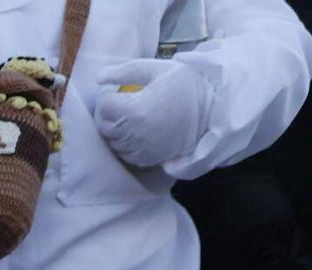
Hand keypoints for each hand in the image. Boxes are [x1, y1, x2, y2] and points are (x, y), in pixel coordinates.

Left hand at [94, 58, 210, 168]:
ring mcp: (140, 149)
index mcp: (134, 110)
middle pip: (103, 125)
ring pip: (111, 142)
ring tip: (128, 116)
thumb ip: (125, 71)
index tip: (114, 91)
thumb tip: (98, 78)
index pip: (103, 105)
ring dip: (114, 129)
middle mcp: (133, 133)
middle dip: (106, 113)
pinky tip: (135, 130)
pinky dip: (124, 143)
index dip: (106, 96)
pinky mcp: (147, 159)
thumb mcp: (157, 69)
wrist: (213, 108)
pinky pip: (124, 154)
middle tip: (118, 103)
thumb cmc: (186, 84)